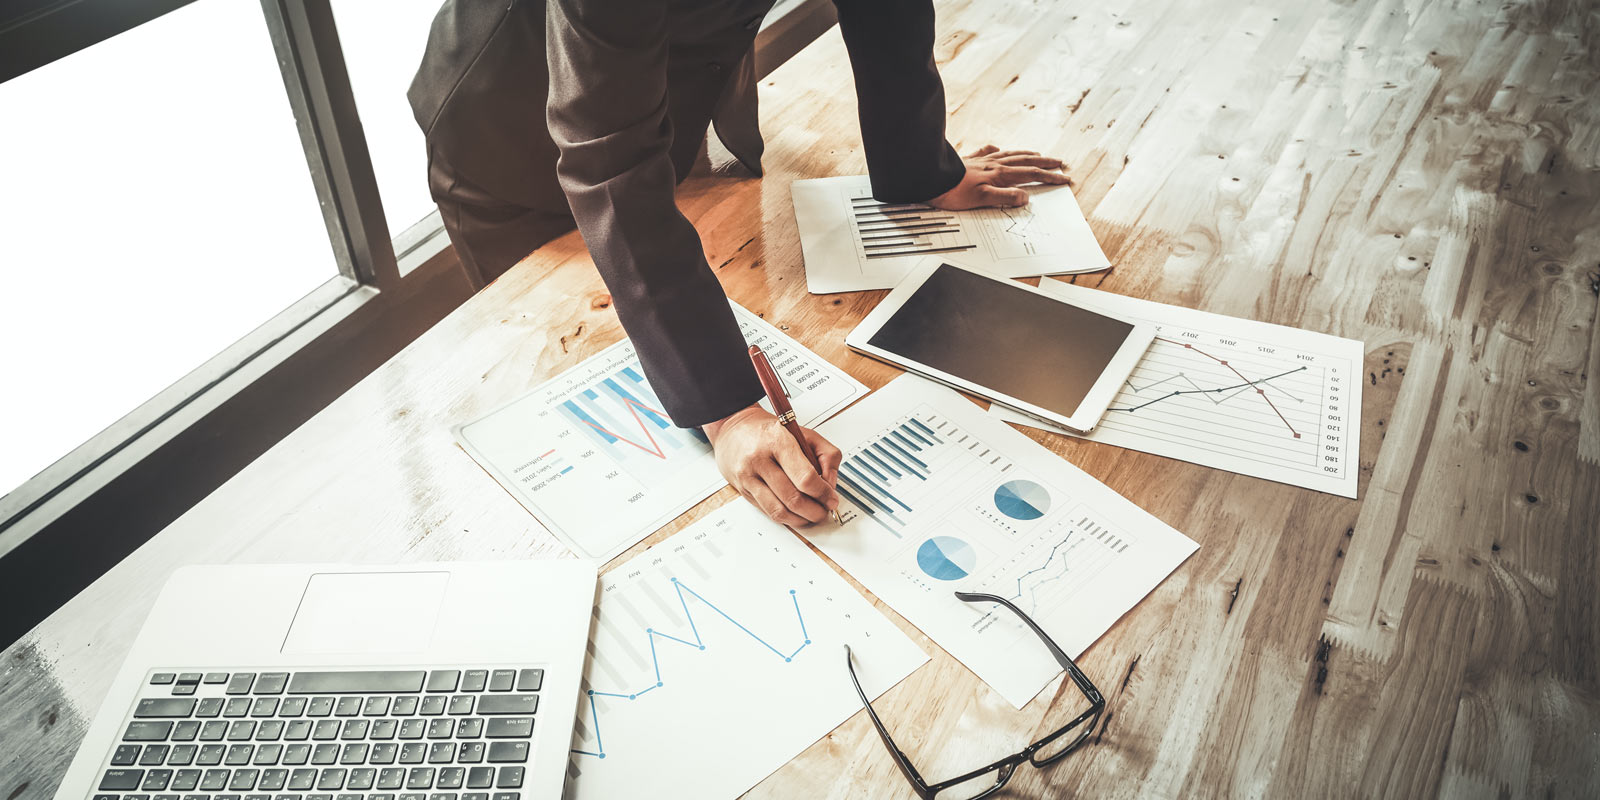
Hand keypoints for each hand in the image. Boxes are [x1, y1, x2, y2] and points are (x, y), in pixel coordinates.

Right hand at [703, 404, 842, 526]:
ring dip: (801, 519)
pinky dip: (786, 518)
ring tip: (812, 516)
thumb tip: (831, 483)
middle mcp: (760, 459)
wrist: (734, 430)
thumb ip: (826, 455)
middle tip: (824, 511)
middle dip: (814, 511)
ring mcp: (748, 477)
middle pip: (793, 498)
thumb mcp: (805, 433)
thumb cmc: (770, 432)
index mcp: (778, 441)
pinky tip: (796, 513)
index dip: (822, 493)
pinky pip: (768, 512)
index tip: (831, 499)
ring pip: (779, 511)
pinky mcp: (743, 491)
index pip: (805, 477)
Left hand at [927, 144, 1068, 209]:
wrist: (929, 177)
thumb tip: (1025, 197)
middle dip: (1045, 163)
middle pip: (1025, 161)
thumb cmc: (952, 191)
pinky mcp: (969, 160)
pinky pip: (987, 151)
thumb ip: (1005, 197)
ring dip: (1027, 154)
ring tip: (1038, 155)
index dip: (1050, 178)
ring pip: (1010, 154)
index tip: (1065, 179)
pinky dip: (997, 150)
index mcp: (999, 174)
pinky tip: (998, 148)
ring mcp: (982, 160)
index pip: (1031, 175)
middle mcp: (993, 164)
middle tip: (1060, 164)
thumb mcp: (981, 199)